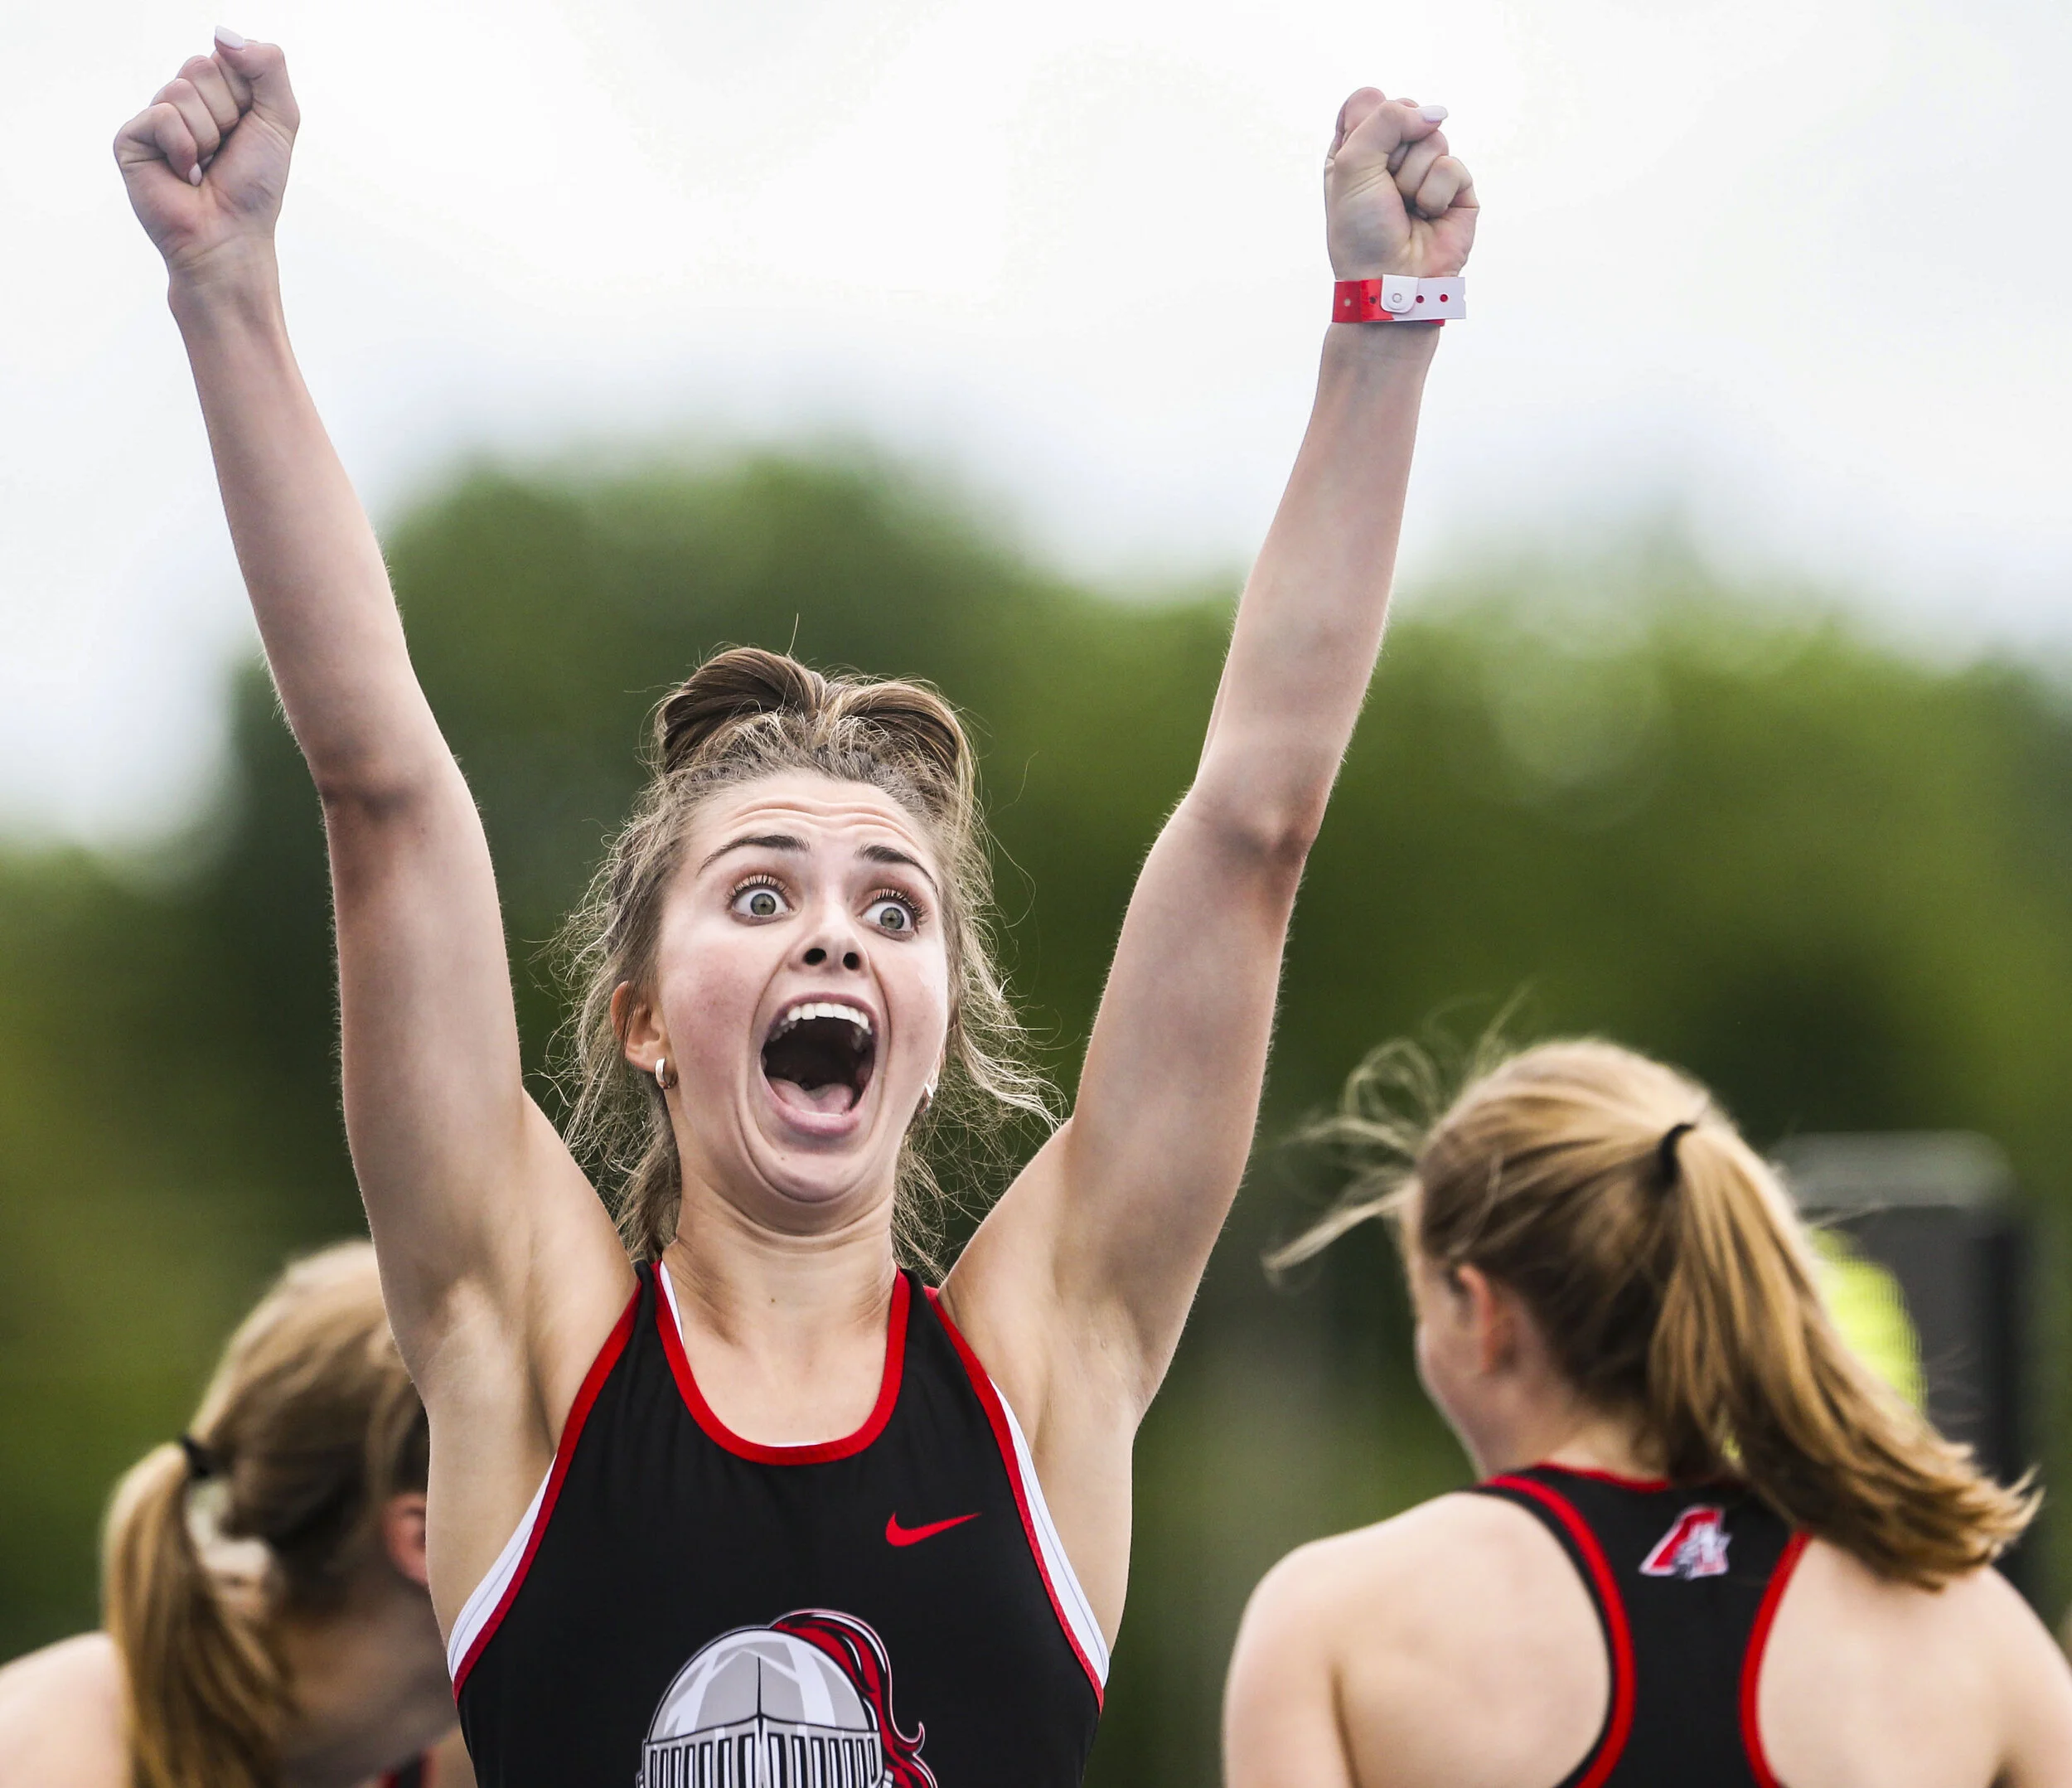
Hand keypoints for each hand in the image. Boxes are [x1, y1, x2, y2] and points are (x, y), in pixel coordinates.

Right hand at [113, 33, 298, 280]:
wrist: (230, 237)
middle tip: (225, 152)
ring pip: (181, 90)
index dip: (248, 97)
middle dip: (226, 114)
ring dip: (207, 136)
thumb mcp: (280, 119)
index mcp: (216, 93)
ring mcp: (154, 118)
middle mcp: (182, 101)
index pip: (227, 57)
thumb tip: (223, 34)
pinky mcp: (131, 138)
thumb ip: (268, 66)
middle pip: (201, 67)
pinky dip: (184, 148)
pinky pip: (162, 116)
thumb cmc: (255, 186)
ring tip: (204, 166)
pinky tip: (184, 174)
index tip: (248, 131)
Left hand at [1324, 88, 1476, 280]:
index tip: (1360, 160)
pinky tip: (1427, 216)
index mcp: (1356, 149)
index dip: (1368, 122)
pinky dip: (1435, 193)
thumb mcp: (1351, 165)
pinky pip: (1453, 165)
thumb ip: (1385, 120)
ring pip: (1432, 137)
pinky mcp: (1456, 188)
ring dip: (1413, 177)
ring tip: (1406, 207)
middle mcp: (1391, 156)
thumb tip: (1435, 113)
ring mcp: (1426, 170)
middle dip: (1393, 151)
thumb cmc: (1361, 232)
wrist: (1391, 280)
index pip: (1368, 100)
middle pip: (1405, 111)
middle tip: (1385, 189)